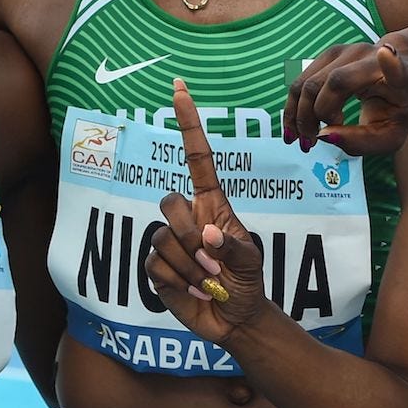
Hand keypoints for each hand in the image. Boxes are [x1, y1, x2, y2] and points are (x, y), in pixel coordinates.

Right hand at [145, 79, 267, 343]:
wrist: (235, 318)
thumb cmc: (247, 281)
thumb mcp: (252, 261)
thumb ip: (232, 246)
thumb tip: (206, 234)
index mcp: (212, 204)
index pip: (197, 158)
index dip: (189, 124)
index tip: (179, 88)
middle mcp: (187, 217)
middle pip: (169, 203)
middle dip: (190, 235)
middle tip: (213, 265)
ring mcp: (169, 241)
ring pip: (162, 239)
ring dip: (190, 268)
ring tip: (209, 283)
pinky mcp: (156, 267)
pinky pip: (155, 264)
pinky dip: (179, 282)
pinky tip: (194, 292)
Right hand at [284, 40, 407, 155]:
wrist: (397, 75)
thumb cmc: (396, 108)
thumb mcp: (390, 136)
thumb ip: (363, 142)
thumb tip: (324, 136)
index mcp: (399, 78)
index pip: (396, 68)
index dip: (391, 62)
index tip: (387, 52)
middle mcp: (370, 58)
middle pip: (333, 83)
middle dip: (316, 116)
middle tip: (313, 144)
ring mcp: (345, 52)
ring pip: (309, 82)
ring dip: (299, 115)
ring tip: (303, 141)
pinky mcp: (327, 55)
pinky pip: (301, 81)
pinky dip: (294, 108)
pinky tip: (295, 129)